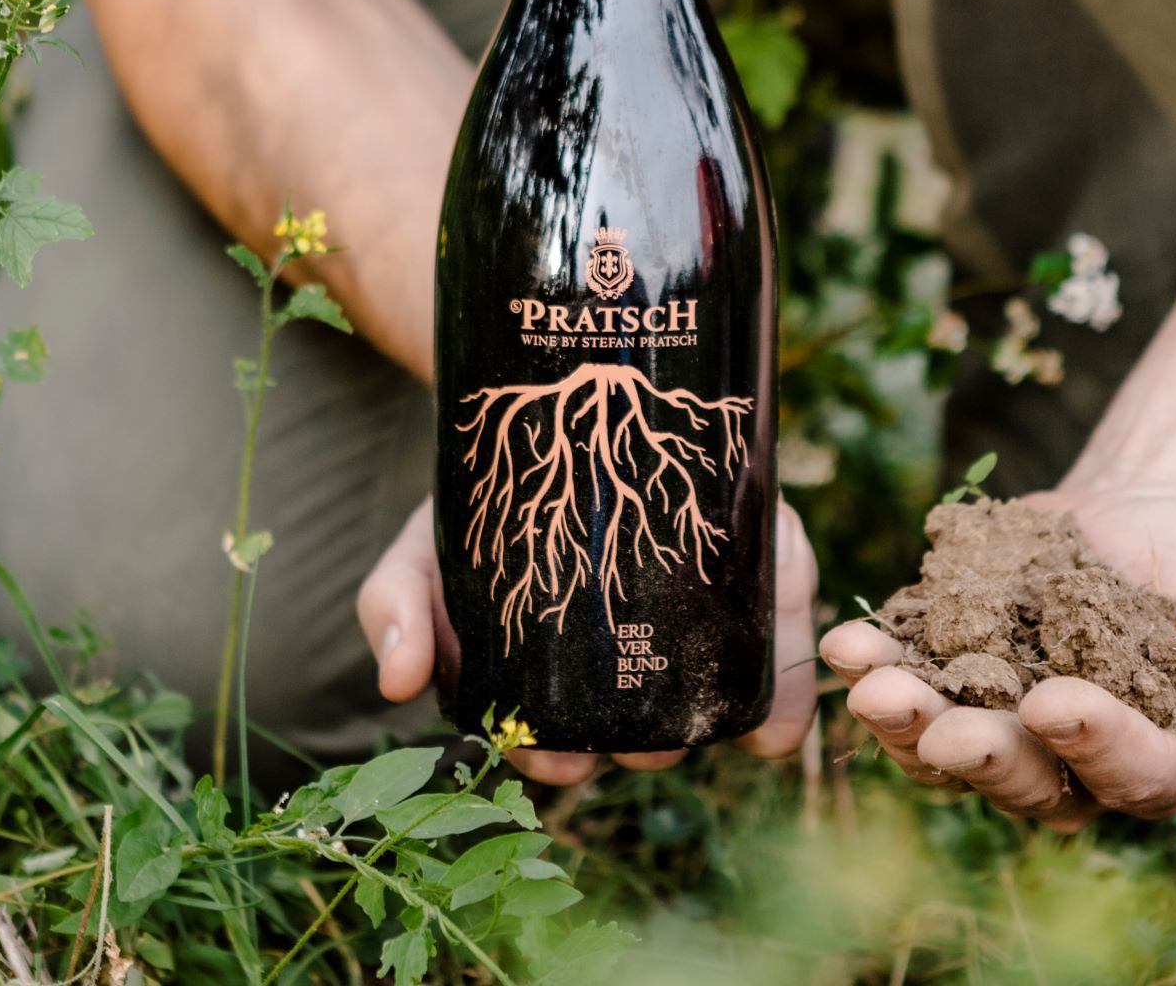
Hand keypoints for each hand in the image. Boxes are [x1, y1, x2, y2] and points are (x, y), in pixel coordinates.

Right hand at [356, 497, 819, 783]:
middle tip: (641, 746)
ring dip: (712, 727)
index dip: (556, 765)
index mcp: (546, 676)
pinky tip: (779, 729)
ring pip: (712, 699)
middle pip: (638, 731)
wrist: (544, 407)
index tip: (561, 767)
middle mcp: (620, 664)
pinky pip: (775, 646)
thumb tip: (395, 685)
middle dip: (642, 750)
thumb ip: (394, 609)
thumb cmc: (475, 502)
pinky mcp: (752, 581)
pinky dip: (780, 698)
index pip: (555, 743)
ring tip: (700, 729)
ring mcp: (691, 624)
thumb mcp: (420, 549)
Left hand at [817, 482, 1175, 830]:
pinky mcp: (949, 667)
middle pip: (1020, 775)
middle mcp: (1066, 763)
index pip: (1124, 773)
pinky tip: (847, 644)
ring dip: (905, 721)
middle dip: (979, 751)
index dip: (1090, 742)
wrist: (1155, 509)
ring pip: (946, 742)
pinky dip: (874, 662)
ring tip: (870, 687)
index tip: (1055, 702)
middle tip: (943, 726)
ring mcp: (999, 716)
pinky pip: (906, 676)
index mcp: (1152, 769)